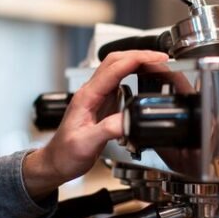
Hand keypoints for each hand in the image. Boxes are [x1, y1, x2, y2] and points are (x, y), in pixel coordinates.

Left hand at [23, 50, 168, 197]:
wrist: (57, 162)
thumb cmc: (65, 153)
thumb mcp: (86, 144)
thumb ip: (108, 130)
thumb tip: (130, 120)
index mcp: (87, 97)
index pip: (114, 69)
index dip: (136, 60)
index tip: (156, 59)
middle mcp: (91, 92)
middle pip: (116, 61)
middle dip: (140, 55)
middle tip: (162, 59)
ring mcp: (97, 97)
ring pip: (118, 68)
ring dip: (138, 62)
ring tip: (158, 66)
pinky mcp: (103, 104)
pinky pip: (120, 82)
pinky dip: (135, 75)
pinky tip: (144, 79)